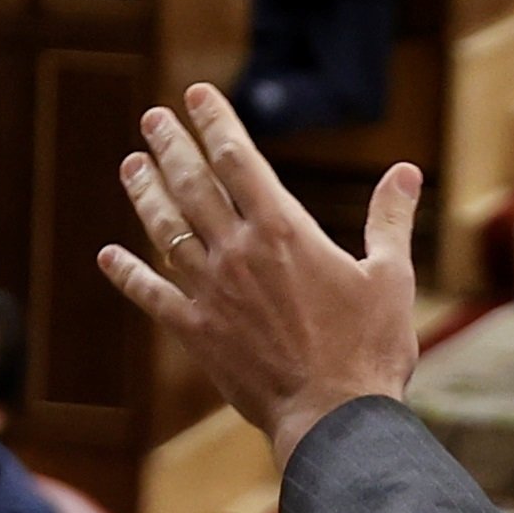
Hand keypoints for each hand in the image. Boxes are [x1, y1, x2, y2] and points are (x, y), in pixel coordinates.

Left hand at [100, 83, 422, 462]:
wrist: (332, 417)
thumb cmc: (369, 348)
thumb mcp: (390, 276)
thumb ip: (389, 219)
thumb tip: (406, 172)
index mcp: (283, 229)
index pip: (238, 158)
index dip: (214, 122)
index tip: (195, 95)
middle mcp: (237, 251)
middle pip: (193, 184)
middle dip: (171, 146)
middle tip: (151, 118)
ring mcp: (210, 291)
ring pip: (166, 230)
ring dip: (145, 194)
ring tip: (130, 164)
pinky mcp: (195, 332)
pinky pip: (151, 295)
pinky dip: (128, 274)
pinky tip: (108, 256)